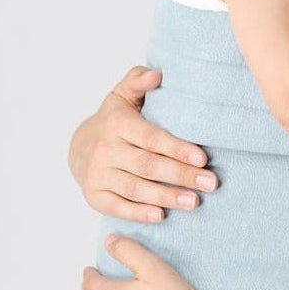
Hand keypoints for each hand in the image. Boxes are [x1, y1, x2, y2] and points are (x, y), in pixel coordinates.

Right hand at [69, 67, 217, 222]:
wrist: (78, 146)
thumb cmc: (113, 120)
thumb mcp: (122, 95)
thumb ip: (138, 80)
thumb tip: (157, 74)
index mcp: (116, 124)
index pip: (151, 138)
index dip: (177, 148)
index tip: (202, 158)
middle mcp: (105, 150)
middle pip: (147, 165)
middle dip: (181, 176)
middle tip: (210, 183)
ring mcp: (97, 174)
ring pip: (135, 188)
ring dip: (166, 196)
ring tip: (194, 202)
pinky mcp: (94, 196)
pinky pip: (117, 207)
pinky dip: (139, 213)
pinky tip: (161, 216)